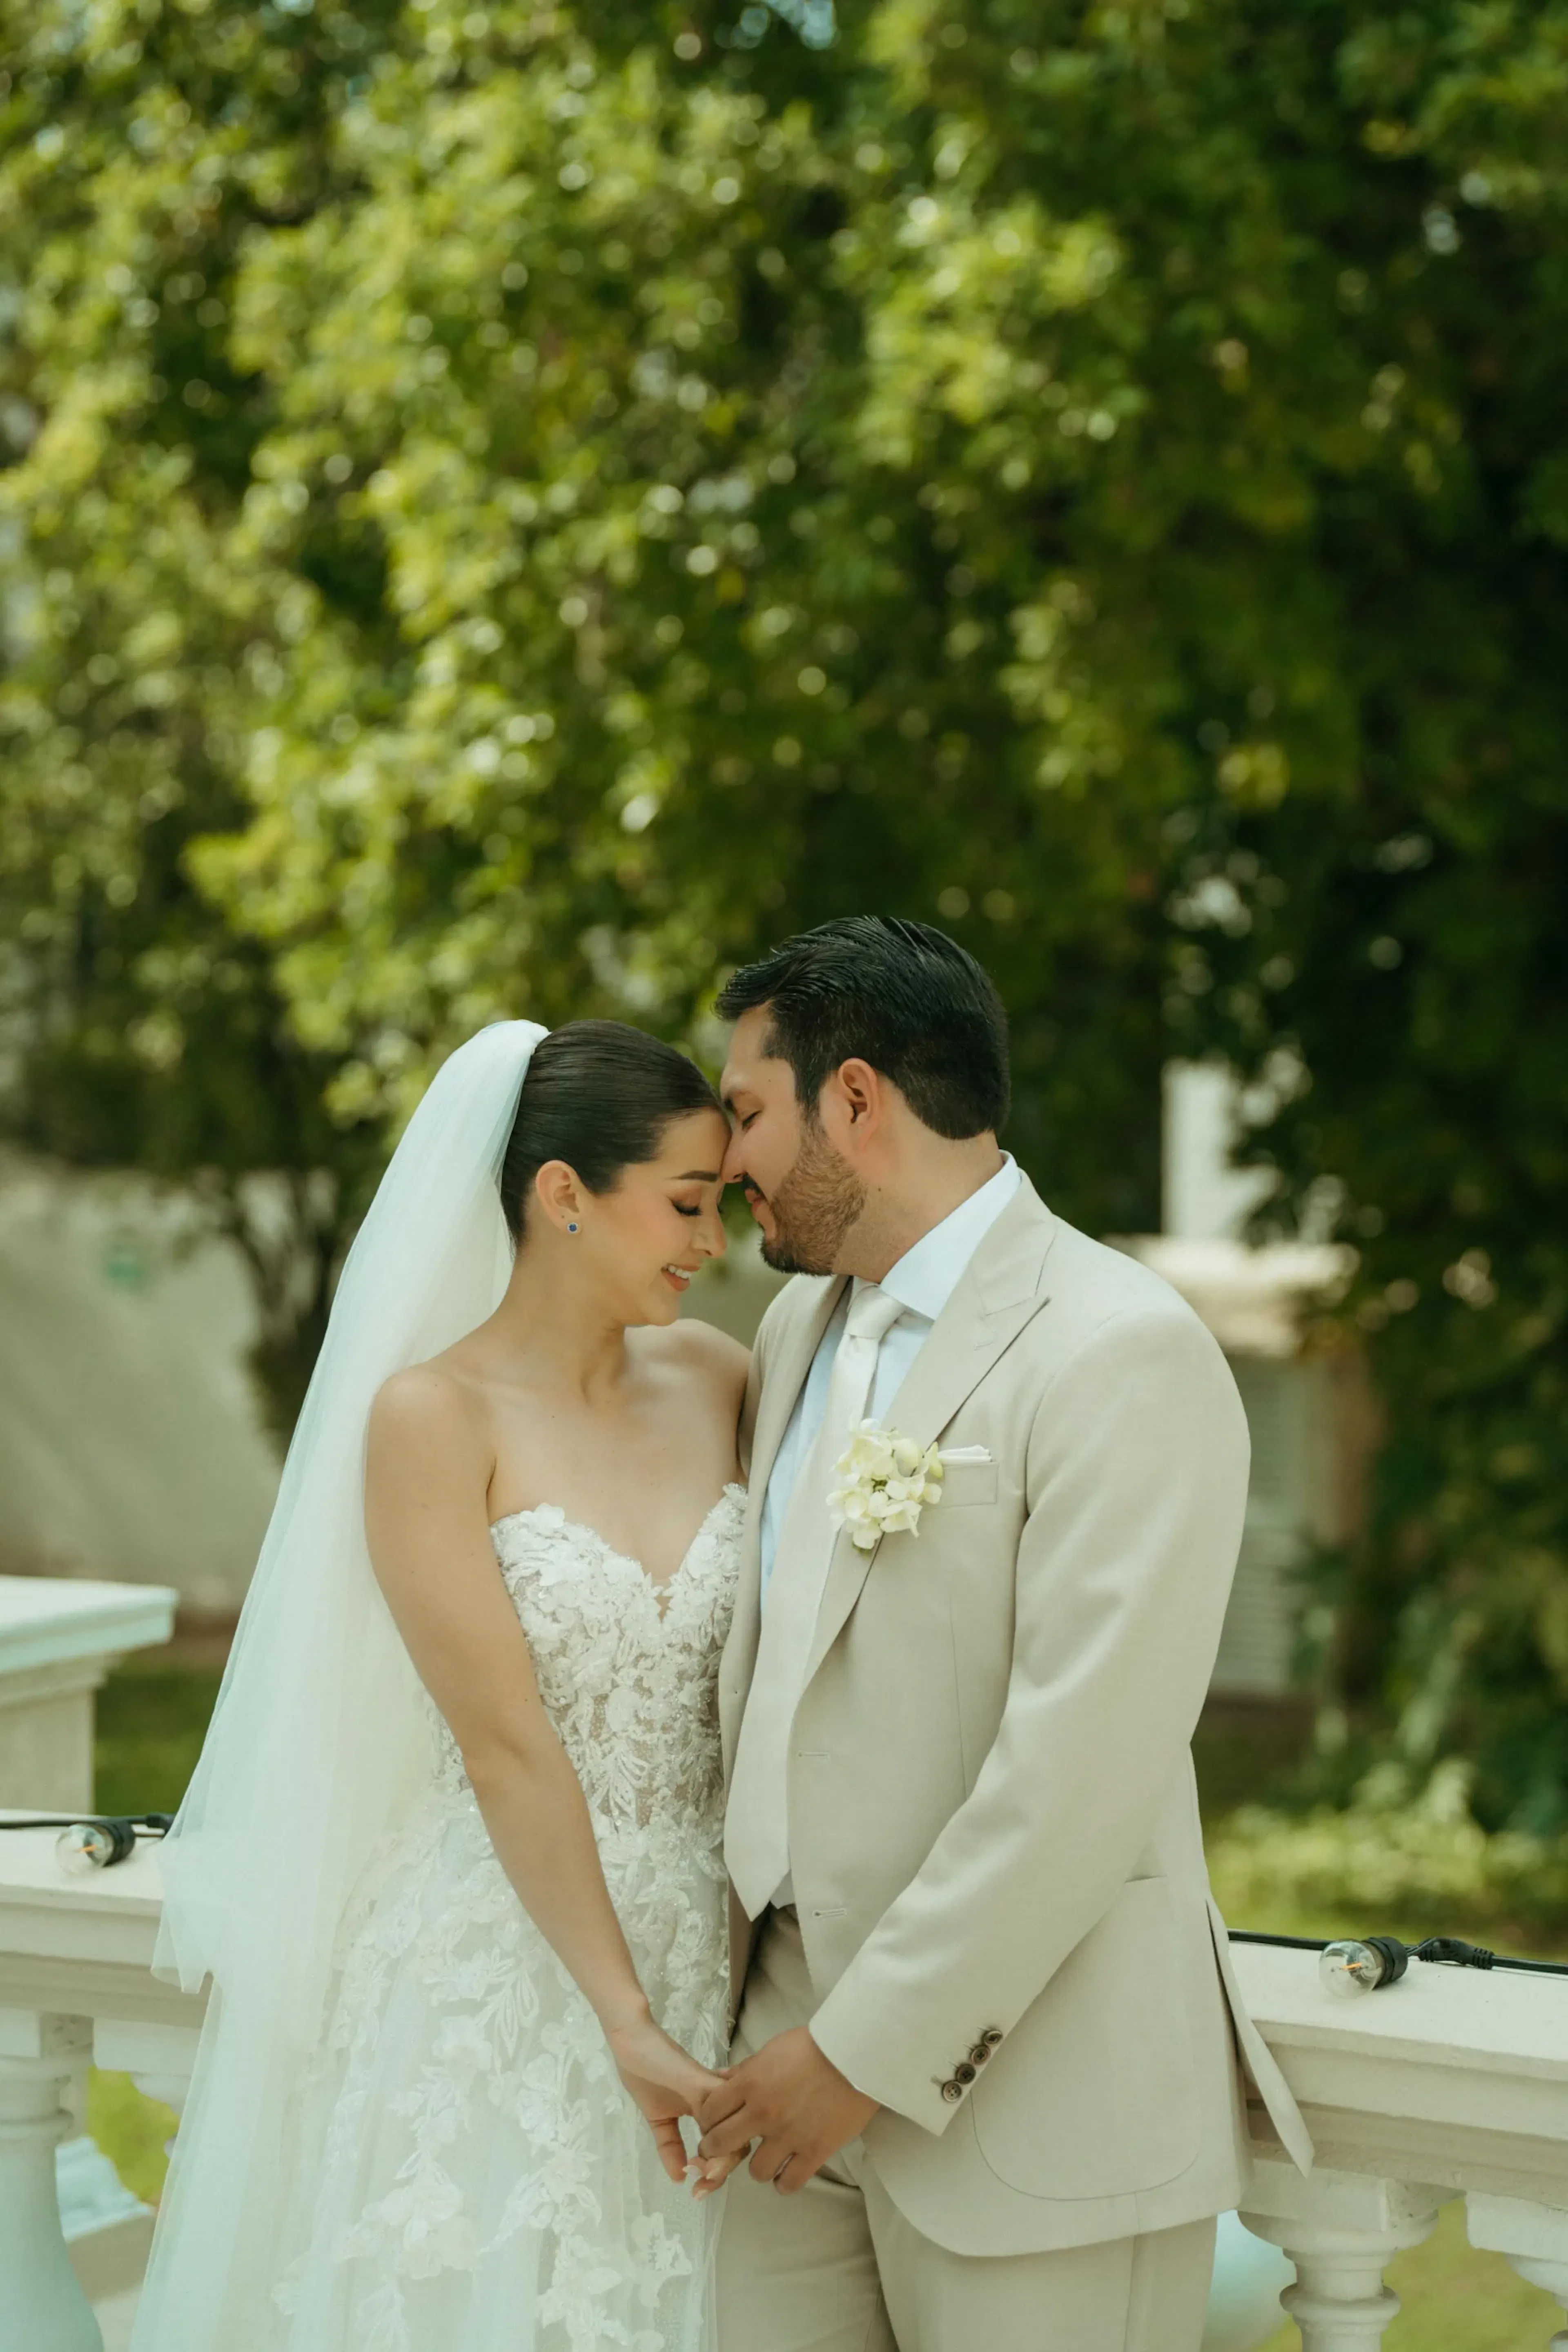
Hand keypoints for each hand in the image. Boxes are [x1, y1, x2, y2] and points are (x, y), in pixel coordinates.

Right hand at [604, 2012, 726, 2187]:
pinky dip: (713, 2132)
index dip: (716, 2172)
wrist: (631, 2036)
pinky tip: (701, 2148)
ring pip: (735, 2125)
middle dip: (722, 2171)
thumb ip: (669, 2145)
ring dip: (721, 2156)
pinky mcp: (699, 2079)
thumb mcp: (657, 2117)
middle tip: (702, 2185)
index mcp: (709, 2109)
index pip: (728, 2144)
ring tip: (702, 2173)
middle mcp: (717, 2099)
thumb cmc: (644, 2070)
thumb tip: (680, 2178)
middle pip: (739, 2139)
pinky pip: (718, 2107)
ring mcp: (711, 2089)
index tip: (697, 2190)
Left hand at [695, 2026, 879, 2194]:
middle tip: (724, 2148)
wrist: (855, 2054)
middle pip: (719, 2144)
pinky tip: (788, 2170)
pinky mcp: (815, 2151)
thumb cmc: (814, 2046)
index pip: (708, 2112)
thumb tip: (719, 2079)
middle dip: (714, 2149)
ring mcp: (789, 2135)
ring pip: (755, 2171)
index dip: (706, 2120)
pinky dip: (784, 2181)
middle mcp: (763, 2113)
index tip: (712, 2124)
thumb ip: (745, 2070)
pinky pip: (788, 2183)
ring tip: (768, 2157)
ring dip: (759, 2166)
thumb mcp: (772, 2049)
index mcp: (750, 2084)